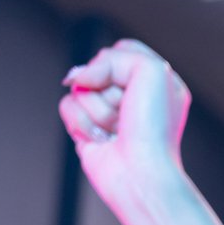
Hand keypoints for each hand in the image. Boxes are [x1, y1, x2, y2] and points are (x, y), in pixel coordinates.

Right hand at [59, 39, 191, 220]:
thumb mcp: (149, 70)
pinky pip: (67, 105)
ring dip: (97, 109)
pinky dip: (81, 122)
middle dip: (108, 87)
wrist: (141, 175)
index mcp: (157, 81)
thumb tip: (78, 76)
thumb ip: (113, 56)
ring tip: (117, 131)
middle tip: (128, 113)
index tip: (134, 83)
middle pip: (97, 66)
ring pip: (80, 86)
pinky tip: (101, 140)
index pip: (122, 49)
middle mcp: (133, 96)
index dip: (118, 61)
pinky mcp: (86, 129)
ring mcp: (108, 113)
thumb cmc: (154, 128)